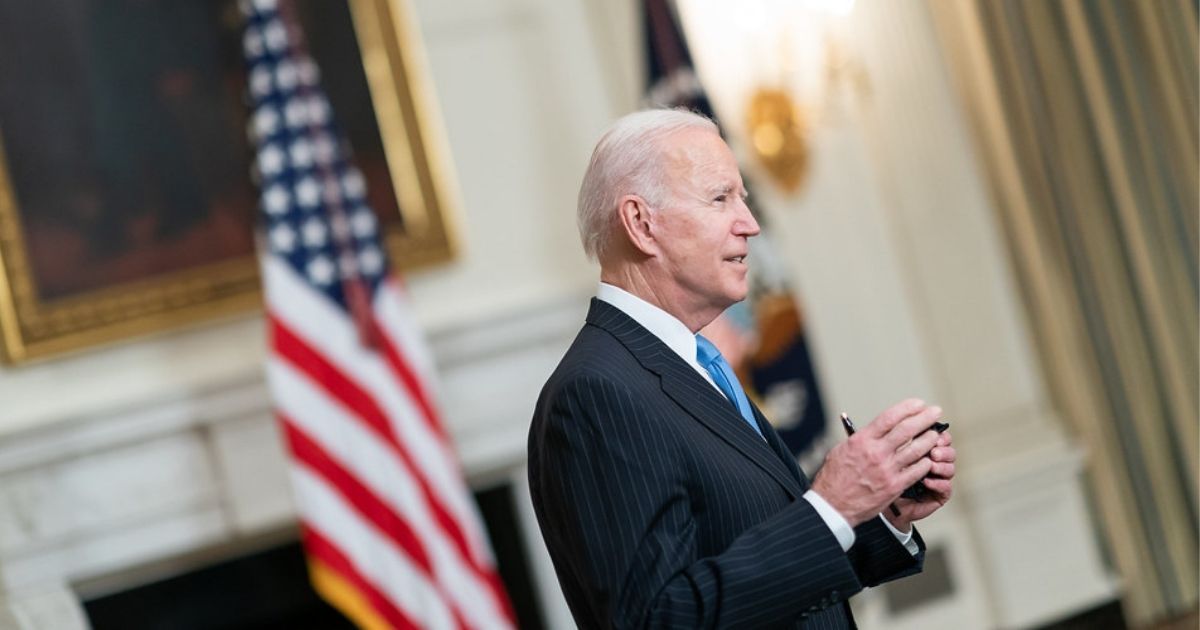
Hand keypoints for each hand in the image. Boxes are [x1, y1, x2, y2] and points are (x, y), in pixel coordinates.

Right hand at [811, 399, 943, 525]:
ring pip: (916, 450)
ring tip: (935, 435)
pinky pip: (917, 471)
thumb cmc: (834, 477)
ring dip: (929, 440)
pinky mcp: (894, 486)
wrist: (833, 505)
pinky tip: (928, 459)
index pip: (890, 417)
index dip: (908, 408)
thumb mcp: (842, 450)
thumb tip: (875, 429)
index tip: (919, 404)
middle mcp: (876, 453)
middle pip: (907, 430)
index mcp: (862, 440)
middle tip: (936, 412)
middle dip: (925, 418)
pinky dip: (925, 463)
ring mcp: (887, 470)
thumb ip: (860, 438)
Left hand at [884, 429, 954, 531]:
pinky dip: (938, 483)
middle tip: (933, 449)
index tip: (929, 429)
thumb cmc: (880, 479)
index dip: (936, 431)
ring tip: (931, 463)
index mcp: (920, 448)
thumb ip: (893, 440)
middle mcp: (932, 461)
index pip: (936, 434)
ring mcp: (937, 478)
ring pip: (950, 466)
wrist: (883, 505)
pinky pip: (946, 488)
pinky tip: (927, 481)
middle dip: (941, 446)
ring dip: (942, 464)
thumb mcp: (883, 455)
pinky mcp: (938, 495)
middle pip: (947, 448)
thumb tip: (900, 423)